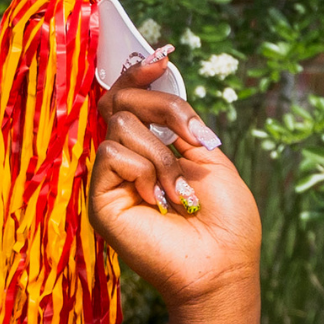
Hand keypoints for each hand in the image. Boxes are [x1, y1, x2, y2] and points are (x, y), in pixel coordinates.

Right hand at [86, 55, 259, 312]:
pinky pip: (112, 155)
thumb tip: (158, 86)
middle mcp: (128, 158)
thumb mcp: (211, 161)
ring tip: (180, 194)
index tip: (161, 57)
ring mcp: (111, 177)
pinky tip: (159, 203)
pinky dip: (145, 173)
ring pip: (121, 126)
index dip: (140, 74)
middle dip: (164, 110)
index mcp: (155, 147)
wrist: (222, 267)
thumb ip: (182, 125)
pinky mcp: (98, 196)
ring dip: (163, 157)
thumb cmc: (225, 222)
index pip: (132, 98)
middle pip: (123, 101)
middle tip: (193, 140)